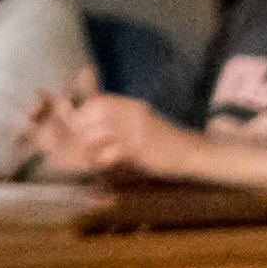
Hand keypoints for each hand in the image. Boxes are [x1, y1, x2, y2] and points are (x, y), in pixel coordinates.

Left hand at [29, 87, 195, 179]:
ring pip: (100, 131)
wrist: (192, 152)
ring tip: (89, 157)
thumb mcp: (139, 125)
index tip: (74, 128)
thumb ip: (117, 121)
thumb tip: (90, 125)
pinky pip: (114, 149)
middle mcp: (132, 112)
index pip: (96, 102)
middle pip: (93, 114)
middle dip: (80, 130)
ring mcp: (138, 129)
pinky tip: (103, 164)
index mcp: (130, 106)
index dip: (80, 114)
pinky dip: (104, 158)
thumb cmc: (163, 143)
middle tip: (78, 146)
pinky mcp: (143, 147)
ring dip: (89, 146)